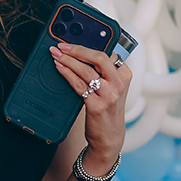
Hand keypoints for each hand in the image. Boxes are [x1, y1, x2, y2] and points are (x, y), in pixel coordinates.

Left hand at [50, 40, 130, 174]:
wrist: (109, 138)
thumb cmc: (107, 112)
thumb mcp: (110, 89)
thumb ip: (101, 73)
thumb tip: (79, 54)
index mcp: (124, 75)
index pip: (106, 53)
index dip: (87, 45)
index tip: (71, 41)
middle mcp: (119, 83)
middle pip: (98, 57)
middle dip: (77, 49)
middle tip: (61, 46)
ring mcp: (109, 94)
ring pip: (86, 70)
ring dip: (68, 60)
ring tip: (55, 55)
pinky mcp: (97, 105)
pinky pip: (79, 85)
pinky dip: (67, 74)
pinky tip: (59, 68)